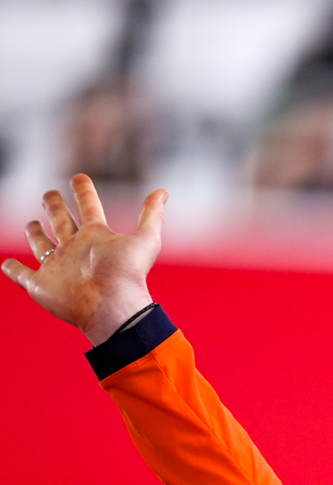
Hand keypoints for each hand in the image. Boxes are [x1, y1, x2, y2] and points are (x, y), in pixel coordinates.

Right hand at [3, 175, 167, 345]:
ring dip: (35, 235)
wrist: (111, 307)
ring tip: (31, 224)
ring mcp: (57, 267)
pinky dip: (13, 269)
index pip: (89, 208)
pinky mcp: (41, 284)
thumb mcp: (145, 240)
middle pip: (62, 223)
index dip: (84, 192)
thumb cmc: (127, 274)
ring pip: (41, 245)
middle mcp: (75, 249)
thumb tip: (164, 192)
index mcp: (96, 237)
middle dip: (55, 208)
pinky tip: (5, 264)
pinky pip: (22, 274)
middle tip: (49, 194)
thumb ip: (152, 215)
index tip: (79, 178)